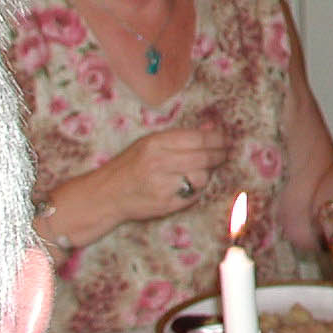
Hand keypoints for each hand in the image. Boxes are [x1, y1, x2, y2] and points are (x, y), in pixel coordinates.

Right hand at [102, 126, 228, 221]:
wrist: (106, 195)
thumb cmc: (129, 165)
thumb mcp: (148, 143)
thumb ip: (180, 136)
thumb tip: (211, 127)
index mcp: (155, 143)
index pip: (198, 138)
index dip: (218, 138)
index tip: (227, 139)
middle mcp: (160, 163)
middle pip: (204, 157)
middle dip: (220, 155)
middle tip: (225, 153)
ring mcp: (163, 185)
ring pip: (202, 177)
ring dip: (207, 174)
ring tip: (200, 171)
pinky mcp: (166, 204)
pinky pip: (194, 195)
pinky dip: (196, 190)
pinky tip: (188, 185)